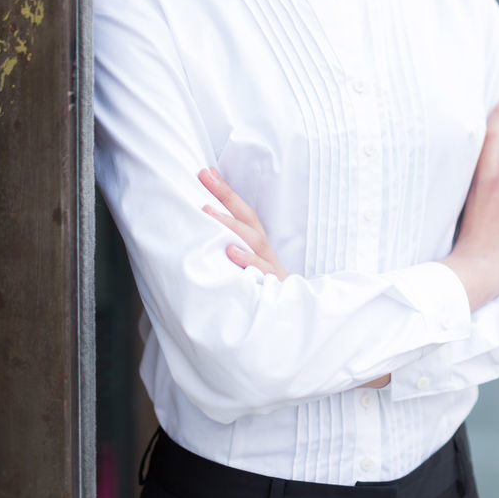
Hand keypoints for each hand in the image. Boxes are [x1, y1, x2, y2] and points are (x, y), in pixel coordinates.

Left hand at [199, 167, 389, 388]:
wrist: (295, 327)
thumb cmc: (265, 296)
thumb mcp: (250, 271)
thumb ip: (233, 250)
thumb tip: (206, 232)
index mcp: (260, 245)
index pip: (243, 211)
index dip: (225, 191)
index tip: (206, 170)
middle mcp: (266, 251)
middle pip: (247, 217)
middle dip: (224, 195)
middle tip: (203, 175)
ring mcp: (270, 269)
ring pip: (252, 240)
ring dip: (229, 224)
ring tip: (207, 211)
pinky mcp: (274, 287)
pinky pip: (259, 271)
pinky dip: (245, 260)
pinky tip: (229, 252)